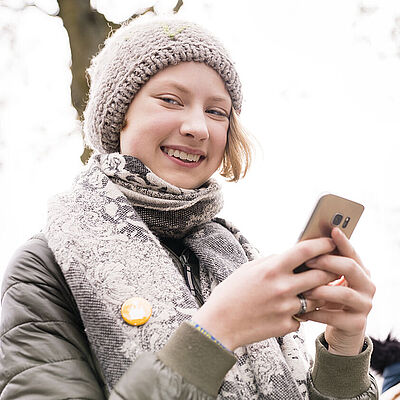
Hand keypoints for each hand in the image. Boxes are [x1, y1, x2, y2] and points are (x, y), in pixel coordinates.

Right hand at [193, 237, 337, 350]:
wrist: (219, 324)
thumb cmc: (231, 293)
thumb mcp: (249, 269)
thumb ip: (272, 261)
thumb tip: (291, 255)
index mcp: (271, 269)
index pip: (306, 251)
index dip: (323, 244)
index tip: (330, 242)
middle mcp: (282, 288)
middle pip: (322, 275)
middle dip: (331, 269)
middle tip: (333, 267)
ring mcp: (286, 308)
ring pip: (318, 298)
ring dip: (318, 293)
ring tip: (310, 289)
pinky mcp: (286, 325)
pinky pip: (302, 317)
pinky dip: (298, 313)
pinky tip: (286, 310)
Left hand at [301, 228, 375, 355]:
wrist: (342, 328)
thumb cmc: (329, 298)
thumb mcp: (327, 280)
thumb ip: (322, 265)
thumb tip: (303, 245)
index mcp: (360, 271)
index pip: (351, 252)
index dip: (343, 241)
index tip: (332, 230)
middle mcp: (367, 286)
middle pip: (350, 268)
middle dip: (328, 262)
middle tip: (308, 261)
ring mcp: (364, 305)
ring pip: (344, 293)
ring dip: (321, 290)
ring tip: (304, 290)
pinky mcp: (357, 324)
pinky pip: (334, 316)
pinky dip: (316, 313)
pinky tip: (303, 311)